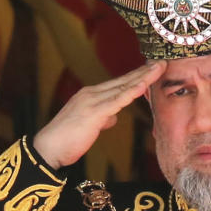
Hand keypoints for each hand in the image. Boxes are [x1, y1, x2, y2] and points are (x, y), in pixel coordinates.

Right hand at [32, 61, 166, 168]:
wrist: (48, 148)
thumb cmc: (67, 139)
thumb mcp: (89, 125)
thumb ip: (103, 118)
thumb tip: (114, 117)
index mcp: (90, 95)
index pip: (118, 83)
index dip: (136, 76)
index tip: (152, 69)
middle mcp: (91, 93)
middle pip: (123, 80)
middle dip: (144, 71)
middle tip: (162, 62)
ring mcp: (92, 101)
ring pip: (123, 87)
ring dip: (143, 77)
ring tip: (159, 68)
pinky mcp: (94, 113)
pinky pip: (117, 101)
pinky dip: (131, 91)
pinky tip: (143, 84)